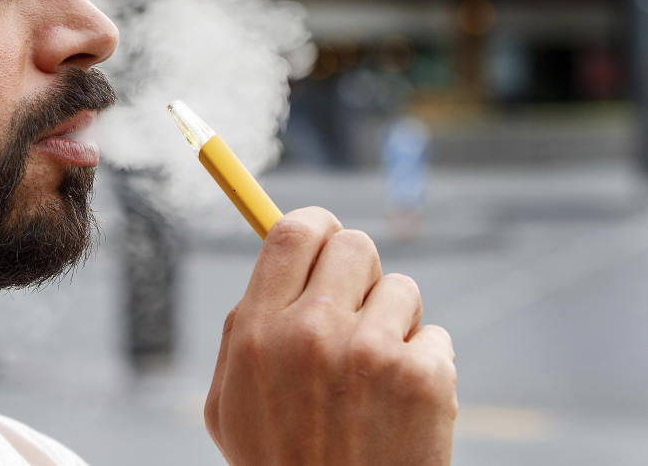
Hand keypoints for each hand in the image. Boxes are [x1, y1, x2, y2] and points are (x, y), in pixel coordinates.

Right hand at [205, 207, 456, 464]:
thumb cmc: (279, 464)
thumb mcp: (229, 402)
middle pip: (353, 244)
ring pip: (401, 289)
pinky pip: (435, 337)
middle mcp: (312, 332)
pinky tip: (403, 408)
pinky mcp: (424, 379)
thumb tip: (276, 261)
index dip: (314, 224)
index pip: (293, 231)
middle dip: (357, 271)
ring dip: (394, 322)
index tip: (325, 236)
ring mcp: (372, 353)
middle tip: (355, 306)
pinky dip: (425, 366)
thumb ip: (244, 329)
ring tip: (375, 377)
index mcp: (257, 332)